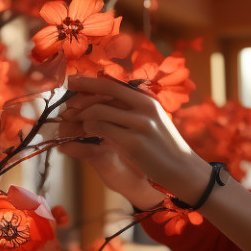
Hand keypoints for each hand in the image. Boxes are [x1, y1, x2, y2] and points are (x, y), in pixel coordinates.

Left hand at [59, 75, 208, 200]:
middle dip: (81, 92)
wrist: (183, 169)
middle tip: (66, 102)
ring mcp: (140, 123)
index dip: (90, 81)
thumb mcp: (152, 120)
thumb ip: (131, 109)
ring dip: (82, 116)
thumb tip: (100, 100)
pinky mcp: (133, 141)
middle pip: (105, 89)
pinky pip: (101, 128)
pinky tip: (87, 133)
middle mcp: (145, 106)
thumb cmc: (164, 147)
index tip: (73, 81)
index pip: (113, 83)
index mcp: (148, 99)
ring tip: (75, 122)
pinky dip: (89, 128)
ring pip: (99, 110)